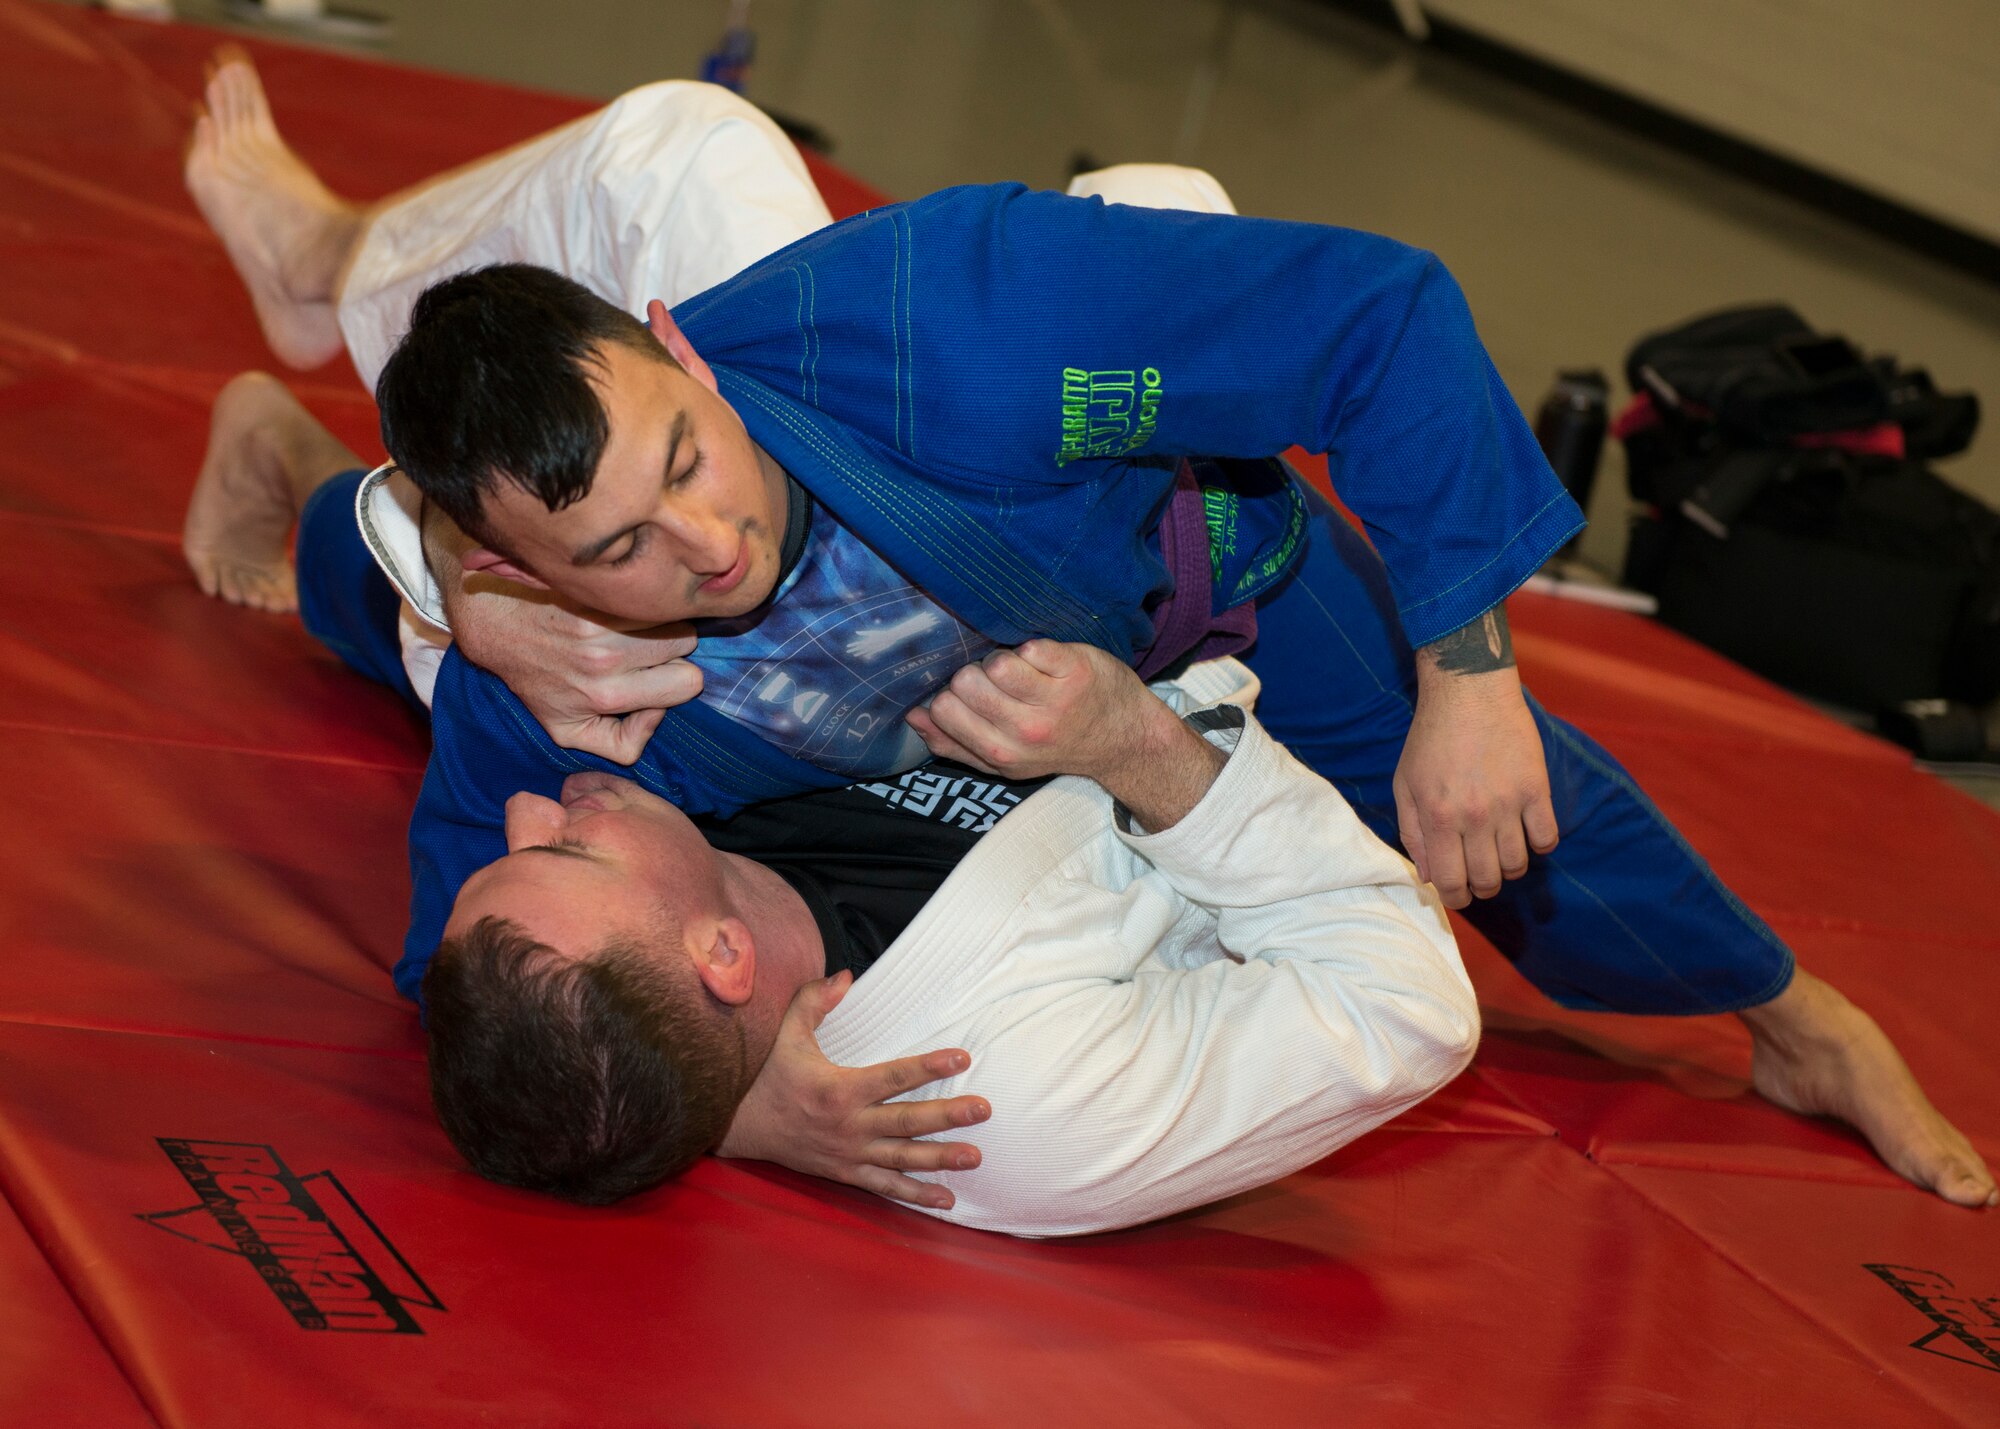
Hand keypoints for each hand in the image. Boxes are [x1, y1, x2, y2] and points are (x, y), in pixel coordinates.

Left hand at [451, 581, 702, 763]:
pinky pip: (643, 593)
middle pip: (686, 642)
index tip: (654, 676)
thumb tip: (657, 714)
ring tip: (630, 627)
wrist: (500, 630)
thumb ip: (622, 745)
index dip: (677, 678)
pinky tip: (616, 607)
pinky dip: (637, 599)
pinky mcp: (591, 592)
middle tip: (643, 649)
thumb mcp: (569, 733)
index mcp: (607, 695)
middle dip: (672, 646)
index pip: (688, 681)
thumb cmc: (539, 683)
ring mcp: (599, 621)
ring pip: (668, 613)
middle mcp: (606, 658)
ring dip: (657, 619)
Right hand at [717, 971, 990, 1210]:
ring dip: (941, 1158)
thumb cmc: (766, 1075)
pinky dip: (915, 1194)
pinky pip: (885, 1186)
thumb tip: (845, 975)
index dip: (930, 1067)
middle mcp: (849, 1125)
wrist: (736, 1126)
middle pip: (907, 1121)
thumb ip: (814, 1002)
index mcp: (839, 1089)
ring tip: (975, 1157)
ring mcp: (849, 1153)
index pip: (894, 1077)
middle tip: (984, 1109)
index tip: (963, 1058)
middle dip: (948, 1115)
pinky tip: (946, 1199)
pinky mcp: (845, 1173)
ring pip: (902, 1158)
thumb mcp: (785, 1034)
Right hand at [906, 639, 1170, 784]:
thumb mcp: (1005, 759)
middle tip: (1000, 683)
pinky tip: (1045, 662)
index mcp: (1001, 754)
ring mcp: (1054, 702)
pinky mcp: (1076, 671)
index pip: (945, 709)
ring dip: (1003, 658)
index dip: (953, 694)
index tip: (974, 695)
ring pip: (996, 664)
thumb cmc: (1057, 745)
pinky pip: (1031, 647)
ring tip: (1022, 671)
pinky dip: (1033, 648)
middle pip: (966, 682)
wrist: (1123, 739)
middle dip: (975, 674)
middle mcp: (1026, 732)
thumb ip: (954, 743)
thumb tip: (913, 716)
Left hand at [1392, 663, 1557, 907]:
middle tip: (1480, 876)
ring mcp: (1508, 804)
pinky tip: (1527, 832)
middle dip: (1482, 887)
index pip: (1449, 881)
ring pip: (1517, 865)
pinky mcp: (1537, 789)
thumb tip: (1427, 875)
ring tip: (1500, 852)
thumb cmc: (1431, 738)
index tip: (1458, 894)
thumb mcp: (1404, 784)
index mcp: (1438, 817)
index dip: (1454, 898)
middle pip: (1487, 880)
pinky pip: (1547, 838)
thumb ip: (1412, 833)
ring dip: (1509, 868)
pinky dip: (1539, 844)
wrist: (1468, 692)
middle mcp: (1474, 816)